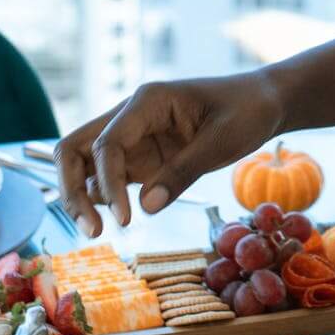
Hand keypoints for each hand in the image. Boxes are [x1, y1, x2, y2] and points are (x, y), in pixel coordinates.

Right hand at [55, 71, 283, 235]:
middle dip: (71, 189)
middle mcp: (129, 117)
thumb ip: (183, 172)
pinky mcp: (140, 157)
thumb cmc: (247, 111)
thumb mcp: (222, 140)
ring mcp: (132, 138)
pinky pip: (107, 178)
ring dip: (81, 196)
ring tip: (98, 232)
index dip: (109, 183)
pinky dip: (103, 199)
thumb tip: (145, 208)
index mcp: (147, 101)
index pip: (107, 144)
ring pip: (83, 164)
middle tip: (92, 230)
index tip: (126, 219)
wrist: (263, 103)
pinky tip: (118, 220)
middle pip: (73, 148)